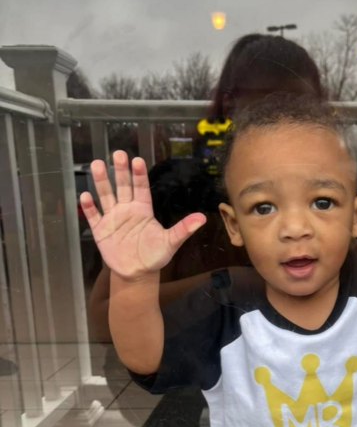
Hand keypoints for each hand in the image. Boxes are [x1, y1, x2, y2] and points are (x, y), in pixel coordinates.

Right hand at [79, 152, 205, 280]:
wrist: (137, 273)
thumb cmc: (155, 255)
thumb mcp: (170, 243)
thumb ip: (183, 229)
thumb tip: (202, 219)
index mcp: (143, 209)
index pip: (141, 188)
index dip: (139, 175)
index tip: (137, 160)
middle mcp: (127, 209)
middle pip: (122, 186)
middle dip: (120, 171)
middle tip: (118, 154)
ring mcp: (112, 218)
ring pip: (106, 196)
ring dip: (101, 181)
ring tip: (96, 165)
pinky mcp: (101, 230)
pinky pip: (93, 216)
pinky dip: (88, 207)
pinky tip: (84, 196)